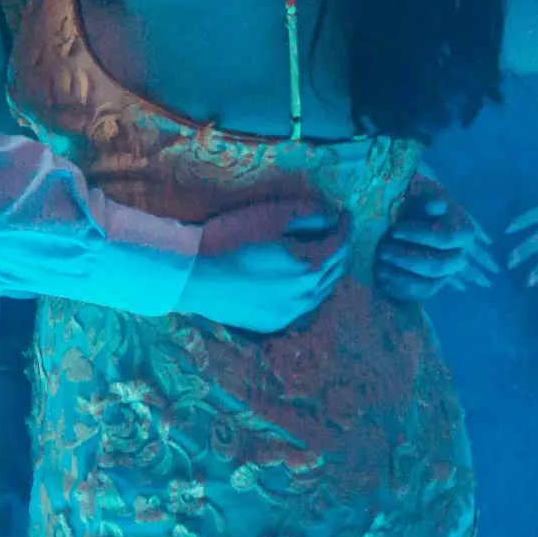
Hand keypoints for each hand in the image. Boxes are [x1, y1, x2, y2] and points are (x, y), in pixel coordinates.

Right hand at [179, 198, 349, 332]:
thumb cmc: (231, 238)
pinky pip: (300, 307)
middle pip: (335, 270)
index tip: (344, 212)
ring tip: (321, 254)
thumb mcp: (272, 214)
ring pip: (320, 292)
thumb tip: (330, 215)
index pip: (340, 243)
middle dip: (340, 248)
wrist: (192, 275)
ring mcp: (289, 313)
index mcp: (310, 266)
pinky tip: (296, 280)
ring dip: (326, 271)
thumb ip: (307, 213)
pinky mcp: (271, 323)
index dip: (345, 225)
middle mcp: (306, 295)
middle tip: (336, 232)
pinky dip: (306, 290)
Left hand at [373, 176, 493, 300]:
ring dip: (401, 276)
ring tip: (379, 266)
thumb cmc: (416, 208)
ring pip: (429, 285)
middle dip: (407, 259)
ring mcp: (447, 276)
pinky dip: (400, 290)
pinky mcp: (433, 287)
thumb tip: (436, 204)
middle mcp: (459, 258)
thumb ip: (428, 202)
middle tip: (382, 251)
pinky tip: (382, 280)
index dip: (418, 235)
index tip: (393, 231)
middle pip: (437, 266)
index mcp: (463, 233)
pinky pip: (419, 296)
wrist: (410, 223)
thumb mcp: (420, 199)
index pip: (444, 238)